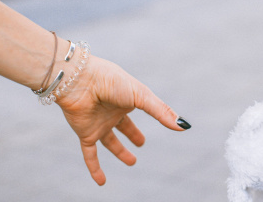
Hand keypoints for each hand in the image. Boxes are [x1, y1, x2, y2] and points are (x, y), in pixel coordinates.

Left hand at [55, 56, 187, 184]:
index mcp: (127, 98)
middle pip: (124, 125)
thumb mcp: (141, 95)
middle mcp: (113, 111)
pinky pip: (90, 155)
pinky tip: (101, 182)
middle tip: (141, 143)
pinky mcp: (86, 133)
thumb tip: (183, 126)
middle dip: (132, 133)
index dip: (154, 114)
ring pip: (110, 141)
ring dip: (120, 151)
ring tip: (132, 162)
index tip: (168, 122)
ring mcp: (99, 123)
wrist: (79, 81)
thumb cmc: (111, 81)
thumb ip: (161, 112)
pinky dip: (95, 168)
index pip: (142, 108)